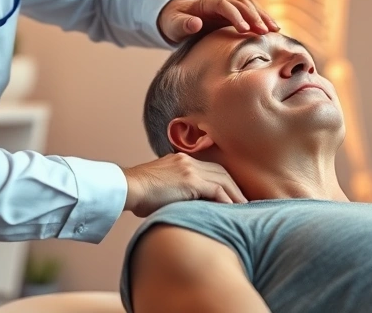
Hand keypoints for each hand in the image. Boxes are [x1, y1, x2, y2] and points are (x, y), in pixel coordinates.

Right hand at [122, 153, 247, 217]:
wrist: (126, 187)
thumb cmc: (137, 194)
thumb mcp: (159, 188)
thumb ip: (175, 192)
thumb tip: (186, 207)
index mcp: (180, 160)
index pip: (210, 169)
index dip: (224, 183)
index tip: (232, 197)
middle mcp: (188, 160)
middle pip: (221, 172)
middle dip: (235, 188)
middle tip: (245, 203)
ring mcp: (189, 168)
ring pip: (223, 179)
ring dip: (235, 195)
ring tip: (244, 209)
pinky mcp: (189, 179)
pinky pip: (216, 190)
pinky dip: (226, 200)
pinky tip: (231, 211)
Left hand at [157, 0, 279, 43]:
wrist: (177, 18)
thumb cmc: (174, 22)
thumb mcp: (173, 25)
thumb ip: (183, 25)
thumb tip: (196, 24)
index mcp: (206, 3)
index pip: (224, 5)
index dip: (235, 15)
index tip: (245, 29)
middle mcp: (220, 2)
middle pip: (241, 3)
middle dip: (254, 16)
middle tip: (265, 32)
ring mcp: (228, 7)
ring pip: (250, 6)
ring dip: (262, 16)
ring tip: (274, 31)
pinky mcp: (234, 14)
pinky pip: (252, 13)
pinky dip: (263, 19)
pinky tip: (274, 30)